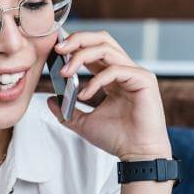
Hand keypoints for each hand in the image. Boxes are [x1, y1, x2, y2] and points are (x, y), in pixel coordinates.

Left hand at [47, 30, 170, 160]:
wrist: (136, 154)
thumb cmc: (116, 138)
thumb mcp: (83, 122)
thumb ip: (66, 110)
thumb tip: (50, 99)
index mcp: (112, 75)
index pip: (93, 48)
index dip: (74, 44)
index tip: (54, 49)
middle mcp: (124, 69)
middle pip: (102, 38)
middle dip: (78, 39)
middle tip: (58, 49)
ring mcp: (135, 72)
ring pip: (106, 48)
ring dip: (81, 57)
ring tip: (66, 73)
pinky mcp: (143, 79)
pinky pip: (115, 70)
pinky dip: (96, 80)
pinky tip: (85, 94)